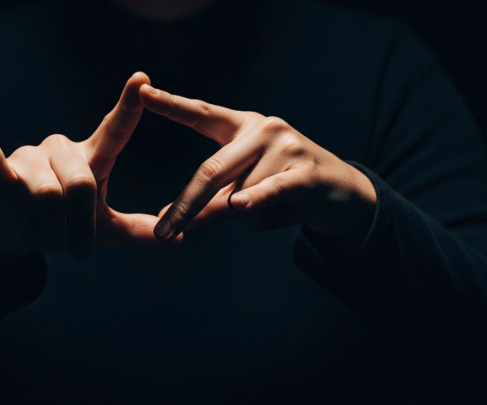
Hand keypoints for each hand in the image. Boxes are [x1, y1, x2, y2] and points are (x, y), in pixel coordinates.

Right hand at [0, 72, 179, 264]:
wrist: (13, 238)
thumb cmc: (61, 226)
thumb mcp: (103, 232)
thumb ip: (137, 231)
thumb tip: (178, 240)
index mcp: (90, 159)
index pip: (114, 129)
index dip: (128, 106)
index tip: (143, 80)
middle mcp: (61, 150)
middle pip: (81, 184)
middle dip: (81, 224)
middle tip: (79, 251)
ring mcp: (29, 158)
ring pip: (49, 194)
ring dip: (54, 228)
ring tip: (52, 241)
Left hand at [139, 84, 376, 249]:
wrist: (343, 196)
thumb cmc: (285, 191)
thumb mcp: (245, 192)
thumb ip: (212, 201)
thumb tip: (171, 219)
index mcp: (242, 127)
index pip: (201, 115)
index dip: (172, 104)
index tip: (142, 91)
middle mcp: (262, 129)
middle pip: (211, 170)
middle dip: (187, 205)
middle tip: (164, 230)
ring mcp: (286, 147)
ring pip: (242, 197)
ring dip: (251, 219)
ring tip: (279, 210)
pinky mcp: (305, 171)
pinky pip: (269, 192)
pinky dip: (256, 202)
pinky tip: (243, 205)